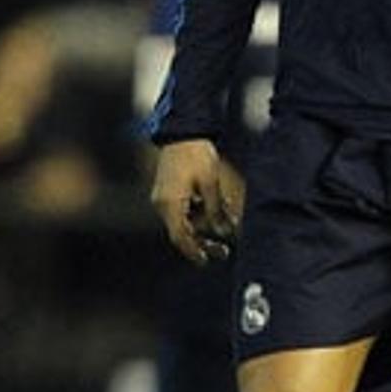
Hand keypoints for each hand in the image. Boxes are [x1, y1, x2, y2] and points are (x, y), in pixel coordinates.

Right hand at [151, 139, 243, 264]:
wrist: (183, 130)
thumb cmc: (196, 154)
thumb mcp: (210, 183)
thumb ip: (215, 210)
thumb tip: (223, 231)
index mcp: (170, 203)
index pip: (179, 237)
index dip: (193, 251)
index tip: (205, 261)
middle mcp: (162, 203)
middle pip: (181, 232)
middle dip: (202, 242)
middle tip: (223, 251)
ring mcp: (164, 196)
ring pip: (183, 221)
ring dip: (203, 225)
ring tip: (227, 221)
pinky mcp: (168, 190)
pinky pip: (182, 209)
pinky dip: (198, 213)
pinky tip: (217, 208)